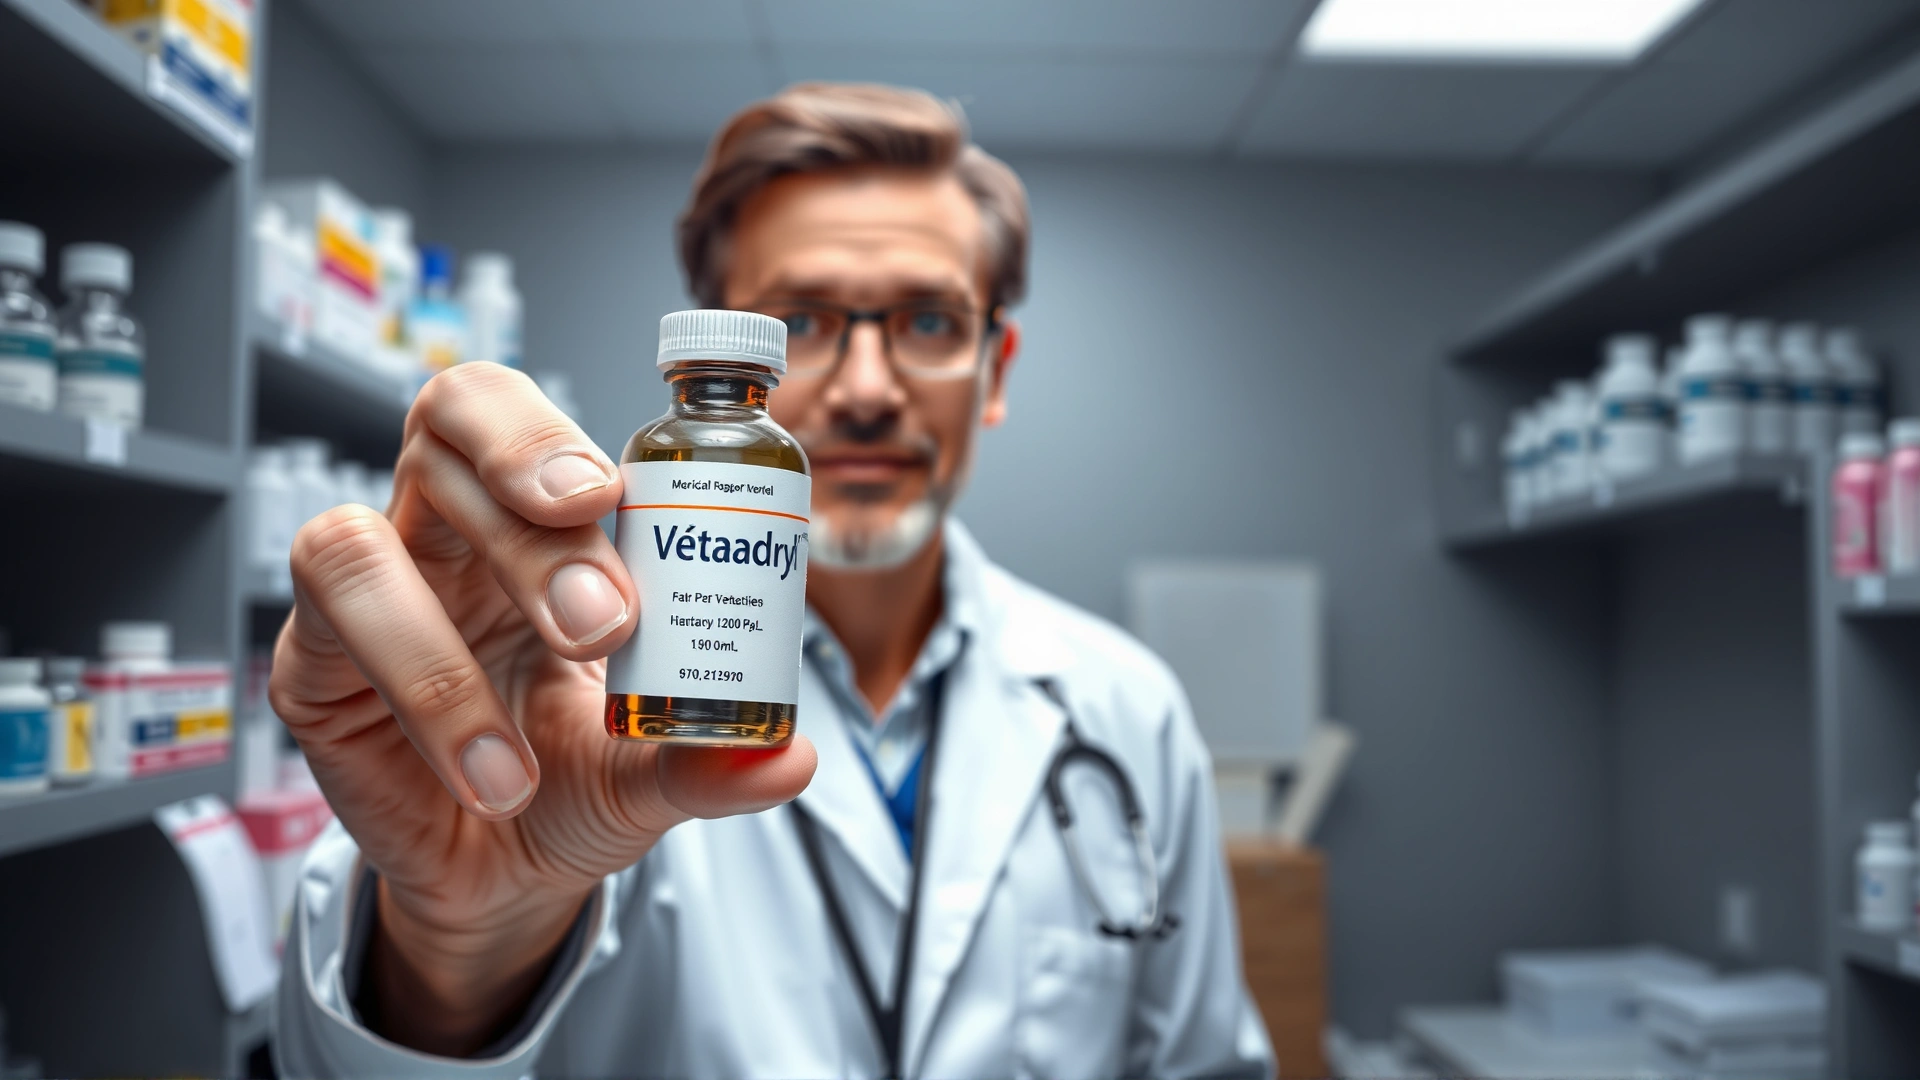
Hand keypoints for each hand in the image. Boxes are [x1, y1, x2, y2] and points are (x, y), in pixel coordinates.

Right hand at [268, 363, 815, 1054]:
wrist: (503, 874)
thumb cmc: (574, 779)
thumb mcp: (653, 772)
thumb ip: (710, 759)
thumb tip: (792, 756)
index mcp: (530, 518)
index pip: (519, 417)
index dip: (548, 432)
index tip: (615, 493)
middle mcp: (443, 531)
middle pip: (445, 428)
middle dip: (526, 500)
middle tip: (607, 611)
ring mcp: (372, 592)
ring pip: (361, 532)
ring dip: (462, 618)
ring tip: (564, 681)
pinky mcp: (313, 668)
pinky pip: (337, 634)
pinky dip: (429, 697)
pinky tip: (497, 773)